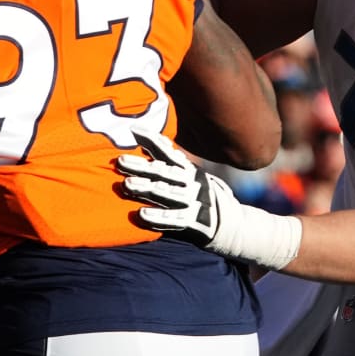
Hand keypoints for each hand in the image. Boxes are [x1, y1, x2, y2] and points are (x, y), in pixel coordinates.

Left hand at [115, 130, 230, 244]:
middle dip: (142, 166)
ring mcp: (195, 202)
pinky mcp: (196, 223)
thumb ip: (167, 158)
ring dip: (148, 189)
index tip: (133, 130)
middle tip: (120, 161)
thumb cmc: (200, 195)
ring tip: (128, 184)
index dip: (152, 141)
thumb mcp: (189, 174)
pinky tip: (142, 214)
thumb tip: (143, 134)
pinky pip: (175, 220)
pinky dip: (159, 218)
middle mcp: (192, 183)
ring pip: (168, 194)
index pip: (168, 153)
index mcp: (188, 170)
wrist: (234, 225)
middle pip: (164, 173)